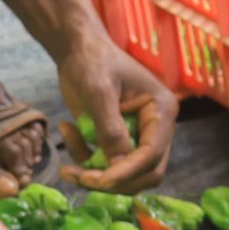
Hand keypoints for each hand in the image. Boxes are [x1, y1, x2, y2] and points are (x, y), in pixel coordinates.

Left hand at [56, 34, 179, 192]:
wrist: (77, 49)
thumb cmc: (93, 61)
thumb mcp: (99, 91)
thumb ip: (110, 129)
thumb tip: (116, 166)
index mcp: (161, 111)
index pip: (152, 153)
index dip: (127, 171)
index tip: (99, 181)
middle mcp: (155, 129)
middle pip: (146, 173)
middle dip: (114, 180)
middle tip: (81, 177)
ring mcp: (136, 137)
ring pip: (125, 176)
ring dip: (95, 175)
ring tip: (67, 165)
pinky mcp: (117, 141)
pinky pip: (105, 165)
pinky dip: (84, 157)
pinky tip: (68, 130)